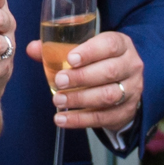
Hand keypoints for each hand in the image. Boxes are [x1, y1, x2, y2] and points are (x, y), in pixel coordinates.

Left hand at [27, 27, 142, 131]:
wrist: (123, 84)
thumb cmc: (98, 62)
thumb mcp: (84, 50)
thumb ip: (57, 48)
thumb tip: (32, 49)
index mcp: (121, 45)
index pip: (110, 45)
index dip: (90, 52)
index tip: (70, 59)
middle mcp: (131, 66)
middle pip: (110, 71)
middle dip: (82, 77)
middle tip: (59, 82)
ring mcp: (132, 90)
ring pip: (108, 95)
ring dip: (80, 99)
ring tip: (57, 100)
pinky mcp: (126, 111)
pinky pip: (104, 117)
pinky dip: (80, 120)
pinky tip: (62, 119)